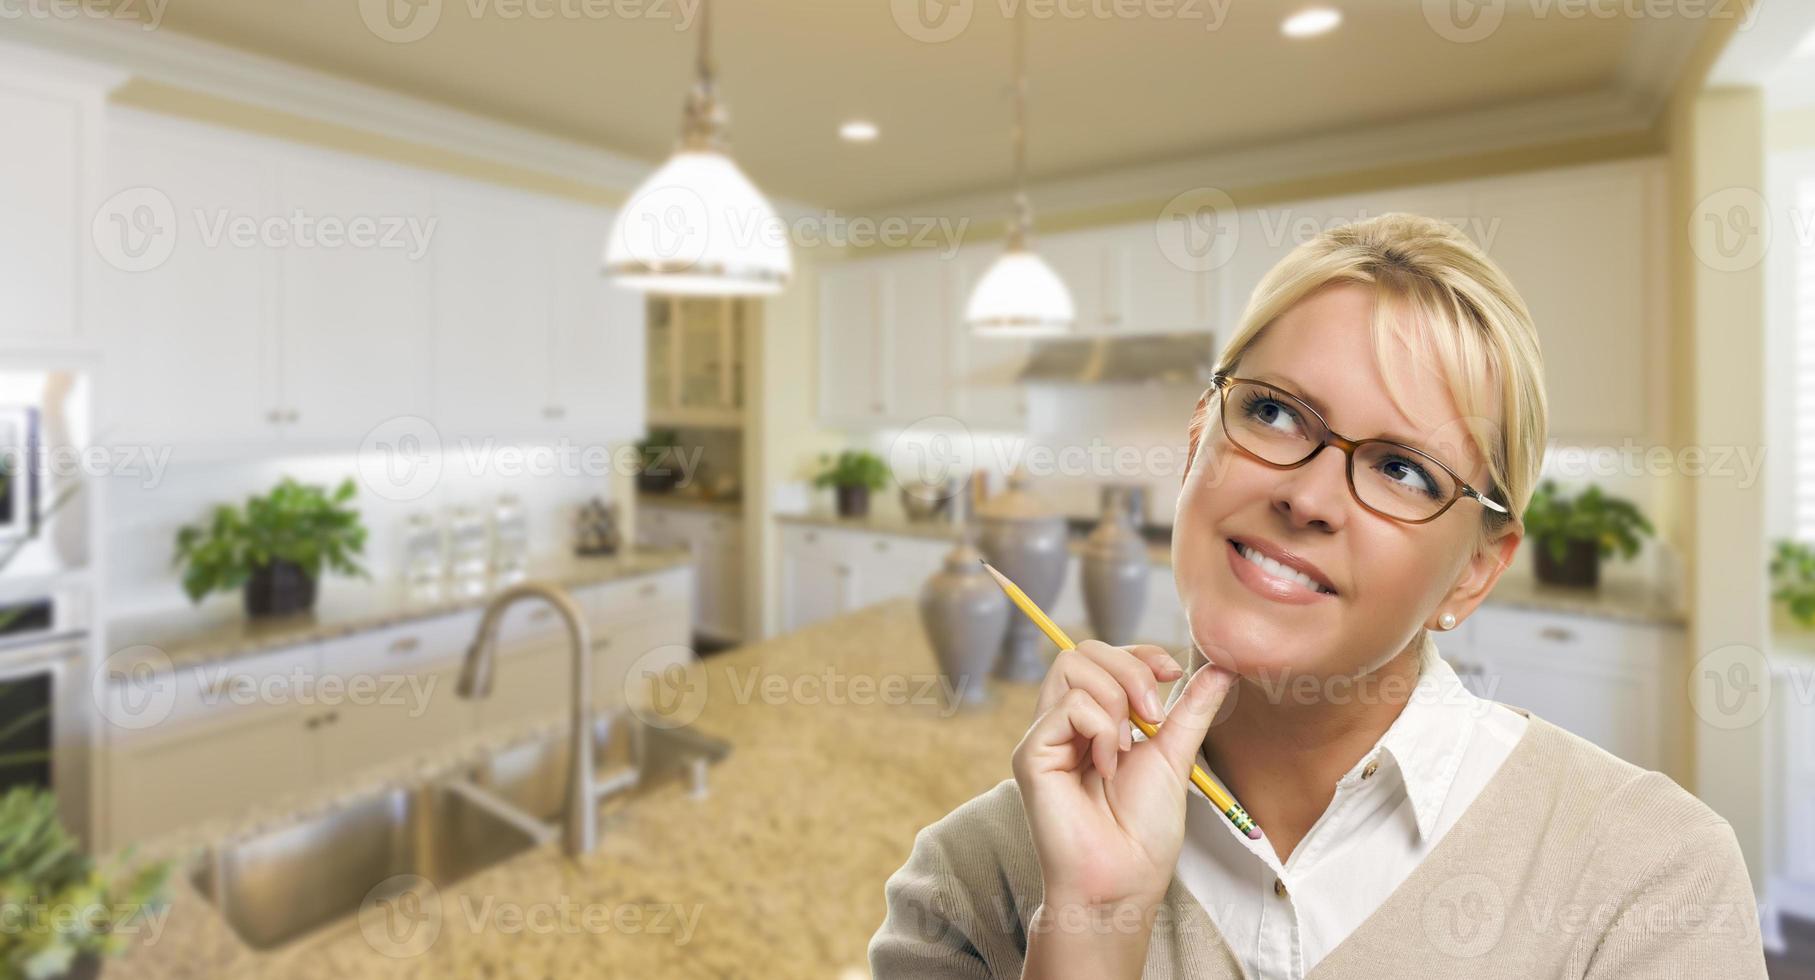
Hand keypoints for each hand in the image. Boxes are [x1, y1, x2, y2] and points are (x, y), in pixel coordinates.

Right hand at [1012, 640, 1236, 909]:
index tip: (1172, 673)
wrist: (1124, 880)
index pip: (1103, 655)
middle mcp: (1063, 723)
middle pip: (1083, 650)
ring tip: (1127, 747)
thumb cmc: (1143, 832)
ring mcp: (1045, 736)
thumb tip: (1222, 668)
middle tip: (1153, 716)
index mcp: (1093, 720)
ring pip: (1071, 666)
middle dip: (1130, 669)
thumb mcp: (1175, 756)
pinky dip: (1100, 729)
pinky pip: (1068, 706)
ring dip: (1116, 699)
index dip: (1138, 653)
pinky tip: (1106, 767)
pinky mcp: (1031, 754)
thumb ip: (1191, 709)